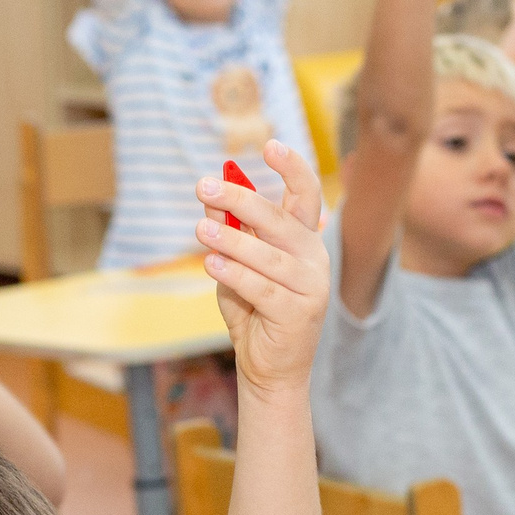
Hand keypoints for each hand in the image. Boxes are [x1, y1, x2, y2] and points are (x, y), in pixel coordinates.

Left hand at [195, 138, 327, 398]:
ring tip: (200, 228)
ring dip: (231, 239)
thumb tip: (210, 194)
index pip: (306, 195)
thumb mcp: (238, 265)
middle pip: (279, 220)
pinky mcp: (298, 313)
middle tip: (204, 186)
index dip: (292, 168)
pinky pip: (261, 287)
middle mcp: (314, 258)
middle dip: (240, 200)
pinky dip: (235, 274)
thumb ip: (231, 233)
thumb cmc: (254, 311)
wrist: (270, 368)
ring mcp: (311, 287)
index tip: (269, 145)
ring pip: (267, 255)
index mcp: (304, 241)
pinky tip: (212, 264)